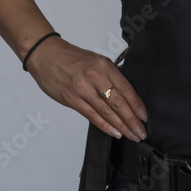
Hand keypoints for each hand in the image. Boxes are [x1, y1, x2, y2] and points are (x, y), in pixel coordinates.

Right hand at [27, 36, 148, 141]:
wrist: (45, 55)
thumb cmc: (70, 57)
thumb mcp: (96, 59)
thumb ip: (111, 74)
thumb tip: (127, 91)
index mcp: (104, 65)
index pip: (126, 88)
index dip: (137, 104)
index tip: (144, 116)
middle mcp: (95, 76)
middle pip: (118, 102)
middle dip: (132, 120)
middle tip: (141, 132)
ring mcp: (82, 89)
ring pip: (106, 111)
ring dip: (121, 126)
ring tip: (131, 135)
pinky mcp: (71, 99)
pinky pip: (91, 115)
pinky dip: (104, 125)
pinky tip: (114, 132)